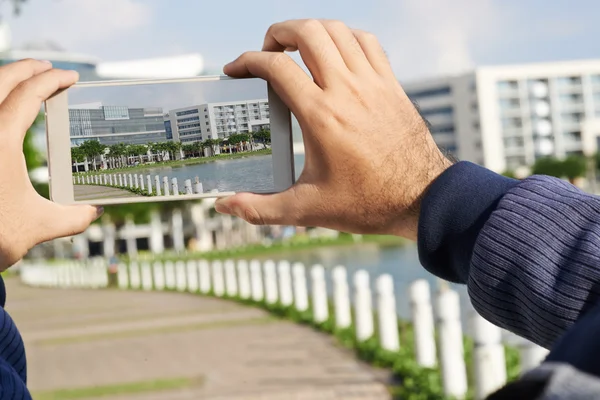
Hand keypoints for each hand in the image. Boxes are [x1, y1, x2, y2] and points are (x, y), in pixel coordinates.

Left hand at [0, 59, 102, 269]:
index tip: (71, 77)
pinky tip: (3, 113)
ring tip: (26, 82)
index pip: (28, 95)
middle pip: (0, 80)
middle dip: (27, 69)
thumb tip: (94, 212)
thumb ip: (73, 218)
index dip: (52, 81)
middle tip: (49, 69)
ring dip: (6, 80)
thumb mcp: (38, 226)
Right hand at [215, 20, 451, 239]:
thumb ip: (261, 208)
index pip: (276, 67)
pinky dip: (346, 37)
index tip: (235, 70)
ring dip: (311, 30)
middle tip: (268, 52)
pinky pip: (367, 42)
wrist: (422, 198)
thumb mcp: (308, 209)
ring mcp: (372, 83)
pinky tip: (337, 54)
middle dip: (278, 33)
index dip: (247, 61)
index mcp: (321, 116)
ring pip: (338, 30)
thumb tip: (225, 206)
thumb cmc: (368, 203)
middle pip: (307, 32)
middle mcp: (347, 91)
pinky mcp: (390, 84)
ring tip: (298, 48)